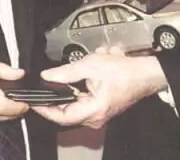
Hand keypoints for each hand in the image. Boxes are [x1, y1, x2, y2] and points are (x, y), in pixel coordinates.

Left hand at [32, 52, 167, 128]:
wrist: (147, 73)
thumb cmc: (126, 71)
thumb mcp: (91, 65)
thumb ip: (66, 72)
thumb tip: (47, 76)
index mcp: (93, 111)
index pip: (60, 117)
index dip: (44, 109)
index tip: (33, 101)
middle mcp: (95, 117)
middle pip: (67, 109)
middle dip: (64, 88)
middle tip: (59, 74)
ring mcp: (99, 113)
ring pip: (76, 100)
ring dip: (78, 80)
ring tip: (91, 63)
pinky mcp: (102, 106)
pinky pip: (85, 97)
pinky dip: (86, 82)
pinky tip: (96, 66)